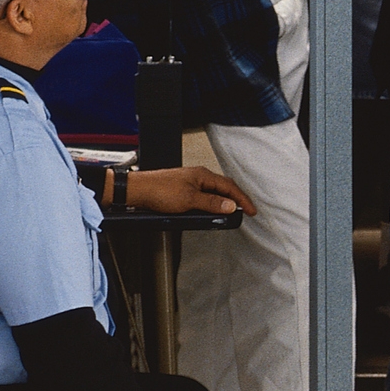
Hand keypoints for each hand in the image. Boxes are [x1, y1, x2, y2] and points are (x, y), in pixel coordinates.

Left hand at [124, 166, 256, 215]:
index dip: (243, 199)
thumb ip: (212, 203)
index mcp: (203, 175)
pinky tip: (209, 212)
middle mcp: (197, 177)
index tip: (252, 210)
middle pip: (223, 188)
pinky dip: (211, 204)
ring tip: (230, 214)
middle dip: (236, 200)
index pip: (230, 187)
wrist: (137, 191)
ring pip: (213, 193)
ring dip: (223, 203)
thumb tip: (230, 205)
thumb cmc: (158, 190)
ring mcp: (190, 183)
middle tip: (245, 211)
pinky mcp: (182, 191)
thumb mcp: (189, 200)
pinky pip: (203, 197)